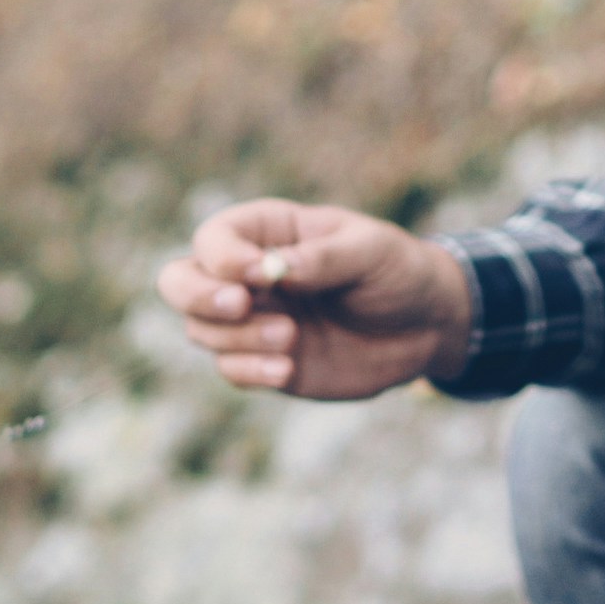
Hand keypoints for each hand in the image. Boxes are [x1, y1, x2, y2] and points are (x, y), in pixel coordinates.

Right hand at [157, 199, 473, 399]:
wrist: (426, 326)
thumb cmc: (397, 271)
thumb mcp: (372, 252)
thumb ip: (324, 258)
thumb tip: (275, 269)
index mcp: (269, 232)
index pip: (214, 237)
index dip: (224, 255)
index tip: (262, 272)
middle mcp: (248, 276)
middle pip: (179, 281)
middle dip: (196, 295)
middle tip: (239, 305)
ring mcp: (252, 321)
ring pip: (200, 330)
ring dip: (237, 337)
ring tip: (290, 338)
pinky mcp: (265, 362)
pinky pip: (229, 369)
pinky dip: (248, 371)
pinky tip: (287, 370)